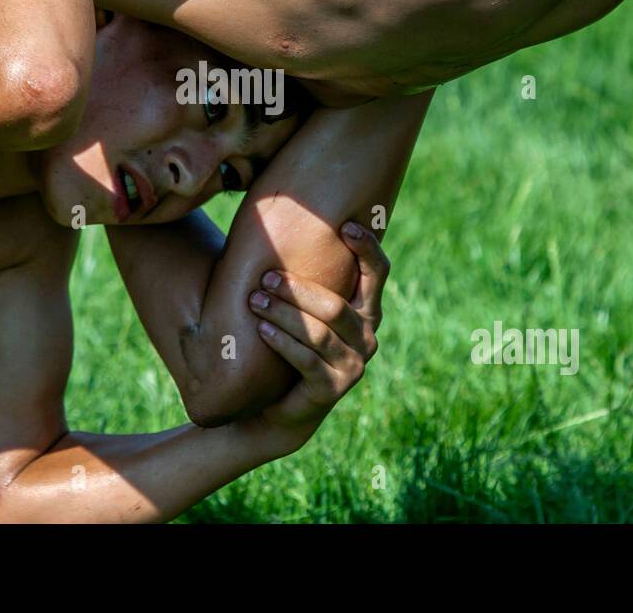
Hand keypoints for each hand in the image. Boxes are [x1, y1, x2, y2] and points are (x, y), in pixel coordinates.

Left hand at [243, 221, 388, 453]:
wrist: (277, 407)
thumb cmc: (288, 344)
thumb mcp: (301, 310)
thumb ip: (305, 279)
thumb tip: (277, 225)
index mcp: (365, 311)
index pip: (378, 274)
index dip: (368, 249)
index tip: (347, 226)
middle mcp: (366, 337)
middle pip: (336, 305)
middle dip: (298, 289)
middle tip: (266, 278)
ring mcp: (353, 365)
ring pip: (319, 332)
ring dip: (284, 313)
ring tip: (255, 300)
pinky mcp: (333, 389)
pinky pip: (307, 360)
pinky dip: (282, 342)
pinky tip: (262, 329)